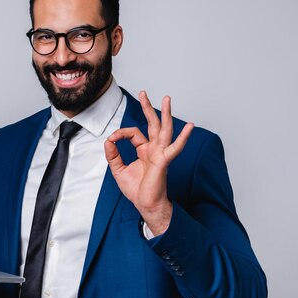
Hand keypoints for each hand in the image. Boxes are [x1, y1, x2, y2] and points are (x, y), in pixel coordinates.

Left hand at [104, 91, 193, 235]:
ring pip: (164, 130)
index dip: (121, 133)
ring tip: (167, 99)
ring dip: (165, 114)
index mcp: (144, 150)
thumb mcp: (118, 169)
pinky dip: (184, 137)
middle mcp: (154, 149)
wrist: (145, 204)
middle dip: (148, 107)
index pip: (133, 133)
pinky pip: (175, 148)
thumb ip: (112, 155)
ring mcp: (161, 154)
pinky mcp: (164, 161)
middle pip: (152, 123)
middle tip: (144, 93)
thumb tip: (107, 140)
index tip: (111, 139)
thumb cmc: (136, 189)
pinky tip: (190, 126)